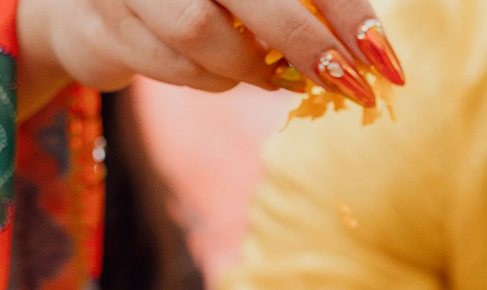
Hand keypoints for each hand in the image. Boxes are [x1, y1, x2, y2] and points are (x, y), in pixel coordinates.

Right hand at [16, 0, 402, 113]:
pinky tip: (225, 71)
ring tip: (272, 73)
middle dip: (307, 47)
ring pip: (205, 39)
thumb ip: (292, 1)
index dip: (343, 9)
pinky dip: (212, 80)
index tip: (381, 56)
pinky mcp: (105, 26)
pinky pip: (176, 69)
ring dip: (251, 68)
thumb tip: (365, 43)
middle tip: (348, 84)